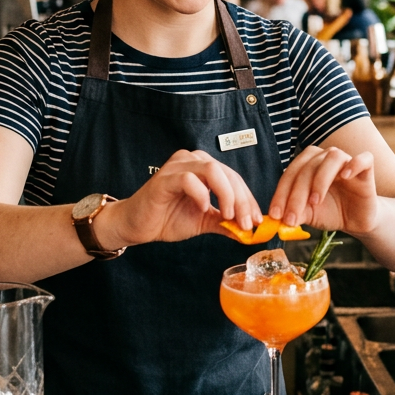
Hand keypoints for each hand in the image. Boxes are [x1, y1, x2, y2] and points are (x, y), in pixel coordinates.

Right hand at [104, 150, 262, 246]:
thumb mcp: (205, 222)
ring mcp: (178, 166)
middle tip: (247, 224)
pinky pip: (189, 180)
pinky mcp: (165, 178)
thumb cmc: (167, 218)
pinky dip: (201, 195)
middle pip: (228, 174)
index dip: (248, 200)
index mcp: (205, 168)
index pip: (235, 179)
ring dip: (227, 195)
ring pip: (213, 171)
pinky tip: (203, 210)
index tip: (257, 221)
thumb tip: (250, 232)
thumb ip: (226, 223)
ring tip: (230, 217)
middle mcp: (193, 161)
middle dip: (242, 201)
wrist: (137, 225)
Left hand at [268, 145, 378, 235]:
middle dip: (297, 194)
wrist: (355, 220)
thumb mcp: (308, 215)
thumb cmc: (330, 212)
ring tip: (315, 202)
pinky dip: (354, 165)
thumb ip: (294, 213)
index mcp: (308, 164)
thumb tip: (277, 220)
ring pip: (332, 158)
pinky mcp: (366, 169)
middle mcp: (325, 157)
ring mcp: (346, 161)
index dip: (281, 194)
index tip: (275, 215)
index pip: (291, 173)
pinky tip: (345, 177)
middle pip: (308, 168)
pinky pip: (363, 159)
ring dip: (320, 180)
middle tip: (292, 217)